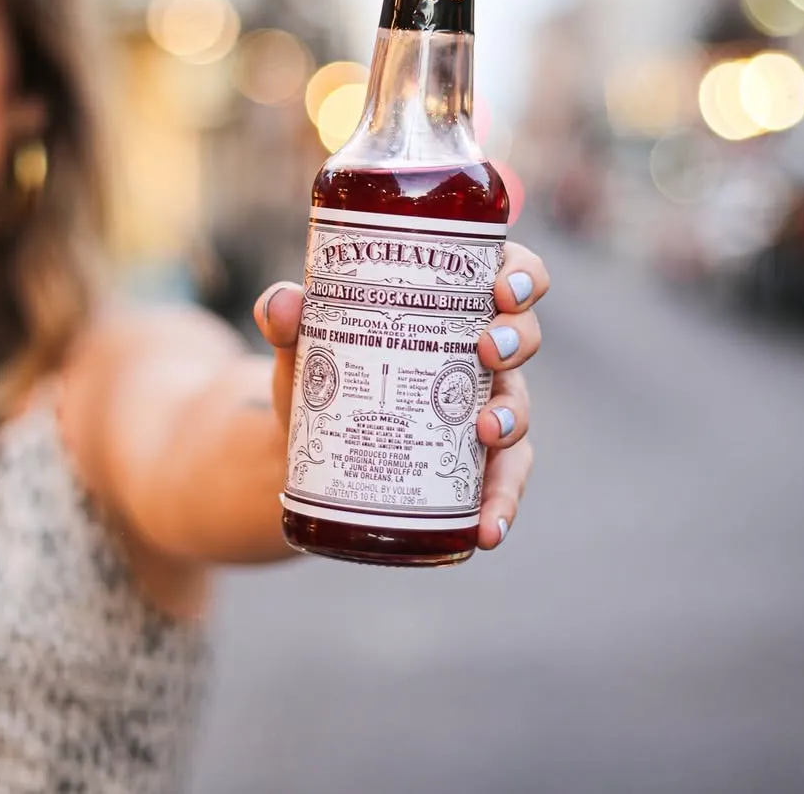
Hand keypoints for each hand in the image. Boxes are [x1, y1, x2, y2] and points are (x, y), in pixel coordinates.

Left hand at [254, 240, 548, 550]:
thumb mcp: (301, 345)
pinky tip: (488, 528)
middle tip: (486, 351)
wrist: (304, 449)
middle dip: (516, 340)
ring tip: (487, 432)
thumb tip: (280, 304)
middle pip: (523, 336)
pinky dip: (501, 504)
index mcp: (453, 308)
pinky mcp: (471, 467)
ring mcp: (480, 411)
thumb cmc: (321, 375)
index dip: (522, 275)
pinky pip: (502, 482)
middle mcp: (477, 356)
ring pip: (518, 409)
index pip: (508, 275)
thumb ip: (285, 318)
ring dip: (513, 420)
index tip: (502, 289)